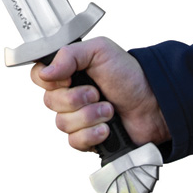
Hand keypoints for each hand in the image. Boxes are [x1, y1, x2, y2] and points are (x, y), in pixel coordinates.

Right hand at [30, 36, 169, 151]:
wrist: (153, 104)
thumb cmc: (129, 74)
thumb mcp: (100, 51)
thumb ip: (70, 54)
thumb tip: (46, 72)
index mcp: (69, 71)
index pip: (39, 76)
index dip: (49, 80)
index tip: (68, 78)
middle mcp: (69, 94)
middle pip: (49, 102)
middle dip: (77, 99)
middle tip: (97, 93)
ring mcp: (77, 118)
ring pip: (62, 124)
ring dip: (89, 116)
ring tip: (109, 110)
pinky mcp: (87, 139)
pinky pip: (74, 142)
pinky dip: (92, 135)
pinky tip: (107, 129)